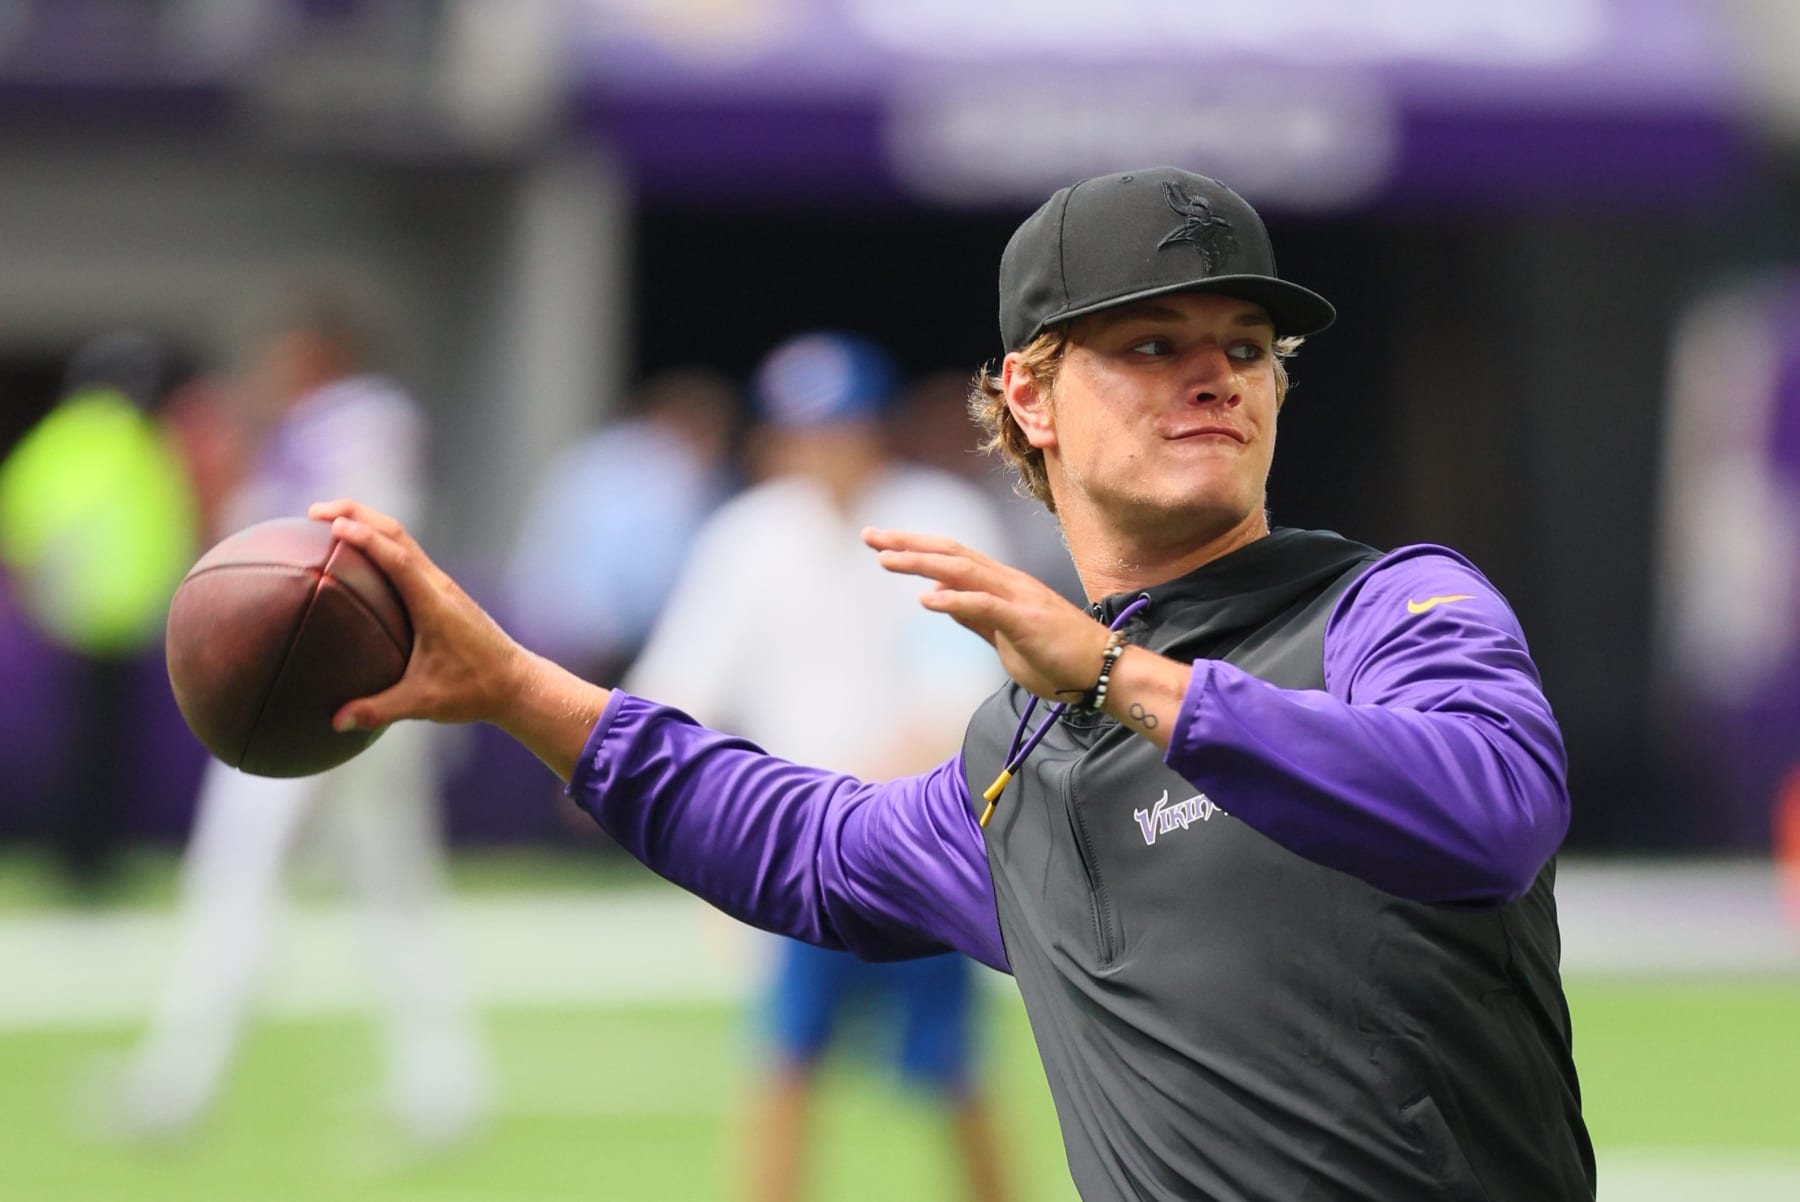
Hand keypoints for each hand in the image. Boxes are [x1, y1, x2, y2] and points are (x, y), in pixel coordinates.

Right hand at [308, 499, 528, 730]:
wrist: (516, 683)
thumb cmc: (473, 691)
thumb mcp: (424, 703)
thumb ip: (379, 711)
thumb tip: (335, 722)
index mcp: (435, 605)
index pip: (398, 560)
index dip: (367, 539)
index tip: (333, 525)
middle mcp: (439, 586)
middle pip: (397, 534)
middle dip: (356, 514)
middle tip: (314, 512)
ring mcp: (442, 585)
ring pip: (403, 539)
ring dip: (367, 522)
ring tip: (328, 521)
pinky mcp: (442, 592)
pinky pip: (406, 555)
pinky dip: (379, 543)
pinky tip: (355, 555)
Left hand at [863, 527, 1109, 704]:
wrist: (1103, 670)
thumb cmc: (1058, 657)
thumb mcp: (1003, 637)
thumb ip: (972, 617)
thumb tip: (936, 598)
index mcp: (1001, 584)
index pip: (951, 556)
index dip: (915, 546)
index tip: (880, 543)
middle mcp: (1008, 581)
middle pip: (950, 552)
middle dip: (907, 542)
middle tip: (869, 535)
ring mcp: (1018, 598)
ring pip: (963, 570)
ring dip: (922, 563)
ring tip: (886, 559)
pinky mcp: (1026, 621)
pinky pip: (985, 605)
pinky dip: (955, 600)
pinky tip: (927, 601)